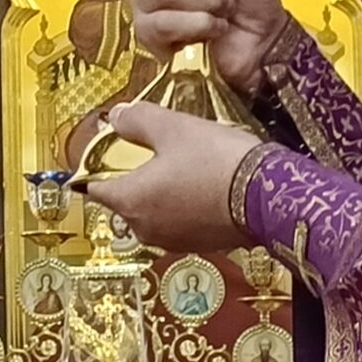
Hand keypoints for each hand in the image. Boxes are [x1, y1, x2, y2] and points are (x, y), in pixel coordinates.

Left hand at [84, 103, 259, 251]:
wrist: (268, 196)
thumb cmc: (216, 161)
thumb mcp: (172, 127)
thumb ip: (136, 120)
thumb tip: (116, 116)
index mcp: (129, 201)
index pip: (93, 188)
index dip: (94, 167)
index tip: (100, 153)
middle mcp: (145, 228)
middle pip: (123, 201)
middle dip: (130, 178)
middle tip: (146, 152)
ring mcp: (173, 240)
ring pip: (152, 212)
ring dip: (158, 193)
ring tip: (178, 165)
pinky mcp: (201, 244)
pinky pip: (179, 221)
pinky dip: (182, 205)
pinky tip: (200, 184)